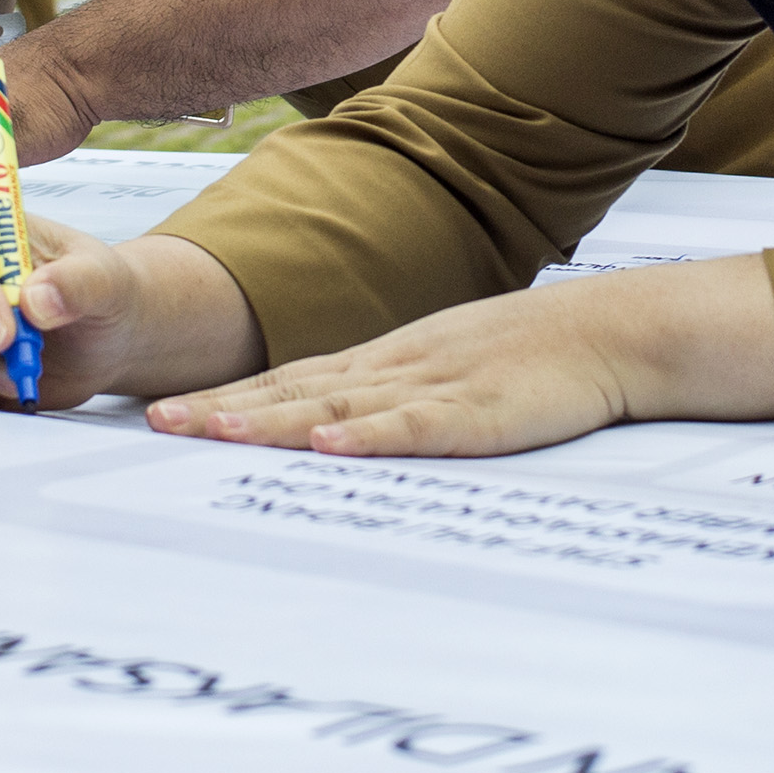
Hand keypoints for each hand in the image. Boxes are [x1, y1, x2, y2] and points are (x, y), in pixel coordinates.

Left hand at [144, 255, 773, 460]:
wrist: (617, 330)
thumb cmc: (533, 360)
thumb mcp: (451, 371)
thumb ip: (396, 400)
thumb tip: (333, 433)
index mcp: (390, 361)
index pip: (293, 381)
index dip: (228, 399)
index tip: (164, 414)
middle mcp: (400, 367)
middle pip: (297, 391)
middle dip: (226, 411)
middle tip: (156, 424)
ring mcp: (440, 386)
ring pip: (343, 405)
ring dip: (275, 420)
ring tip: (214, 431)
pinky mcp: (486, 412)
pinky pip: (421, 425)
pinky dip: (373, 434)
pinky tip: (331, 442)